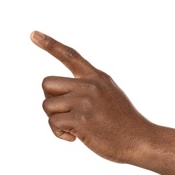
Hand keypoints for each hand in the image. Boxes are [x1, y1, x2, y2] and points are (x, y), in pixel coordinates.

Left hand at [30, 31, 153, 162]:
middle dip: (51, 99)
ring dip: (55, 119)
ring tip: (72, 127)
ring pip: (47, 105)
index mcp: (98, 78)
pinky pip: (53, 122)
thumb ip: (90, 89)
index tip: (34, 34)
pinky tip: (73, 137)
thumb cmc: (125, 123)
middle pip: (47, 83)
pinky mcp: (81, 119)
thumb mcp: (111, 95)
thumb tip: (62, 96)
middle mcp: (90, 85)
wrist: (140, 140)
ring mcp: (85, 101)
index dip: (50, 44)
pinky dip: (58, 132)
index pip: (71, 56)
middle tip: (65, 112)